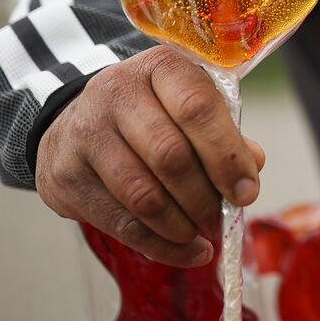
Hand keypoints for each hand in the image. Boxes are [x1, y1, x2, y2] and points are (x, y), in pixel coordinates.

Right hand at [35, 45, 264, 266]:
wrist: (76, 120)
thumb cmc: (152, 114)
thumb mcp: (190, 106)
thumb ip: (224, 132)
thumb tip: (253, 164)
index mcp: (159, 67)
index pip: (197, 108)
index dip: (226, 156)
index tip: (247, 192)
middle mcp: (116, 93)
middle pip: (170, 155)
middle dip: (205, 198)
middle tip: (223, 221)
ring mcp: (85, 134)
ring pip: (144, 194)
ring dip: (183, 225)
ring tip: (204, 236)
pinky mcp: (65, 177)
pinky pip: (120, 222)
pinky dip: (160, 245)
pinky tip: (186, 252)